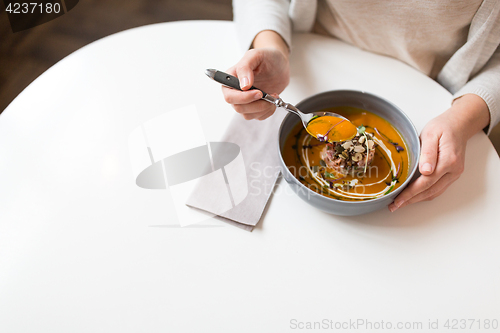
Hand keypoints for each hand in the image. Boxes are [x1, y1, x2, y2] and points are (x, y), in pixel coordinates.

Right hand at [222, 30, 289, 119]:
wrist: (279, 64)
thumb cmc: (266, 57)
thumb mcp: (255, 55)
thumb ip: (245, 67)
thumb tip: (243, 85)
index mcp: (230, 79)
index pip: (229, 96)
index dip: (243, 98)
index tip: (258, 93)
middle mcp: (235, 92)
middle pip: (238, 108)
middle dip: (256, 104)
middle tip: (269, 95)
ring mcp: (245, 101)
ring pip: (248, 115)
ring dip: (263, 108)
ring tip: (273, 96)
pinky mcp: (255, 107)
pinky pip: (258, 117)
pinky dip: (267, 111)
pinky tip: (272, 101)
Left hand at [388, 94, 489, 211]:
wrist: (458, 125)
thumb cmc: (443, 127)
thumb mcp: (431, 134)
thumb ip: (428, 153)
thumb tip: (425, 171)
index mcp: (449, 160)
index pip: (426, 182)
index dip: (411, 193)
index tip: (398, 200)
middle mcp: (454, 170)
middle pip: (430, 191)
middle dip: (411, 200)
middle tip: (394, 206)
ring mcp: (454, 174)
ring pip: (434, 193)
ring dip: (417, 200)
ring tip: (400, 203)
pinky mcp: (452, 174)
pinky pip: (437, 189)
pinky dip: (424, 194)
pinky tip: (413, 196)